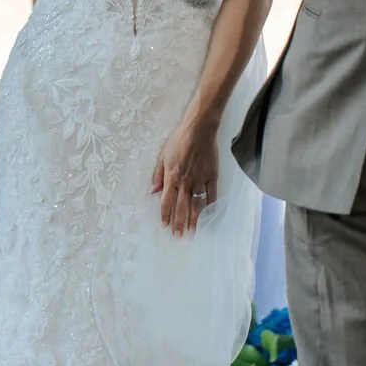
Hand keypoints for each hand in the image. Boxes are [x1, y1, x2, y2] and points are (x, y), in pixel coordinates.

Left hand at [150, 116, 219, 237]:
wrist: (198, 129)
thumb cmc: (178, 140)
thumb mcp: (161, 156)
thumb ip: (157, 175)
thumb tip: (153, 192)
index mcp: (171, 177)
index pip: (167, 202)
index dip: (165, 215)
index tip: (165, 226)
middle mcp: (185, 181)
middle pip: (181, 207)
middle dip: (179, 224)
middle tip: (178, 237)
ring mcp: (200, 180)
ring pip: (196, 204)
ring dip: (194, 219)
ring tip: (192, 231)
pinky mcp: (212, 176)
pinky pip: (211, 194)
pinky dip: (210, 206)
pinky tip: (208, 215)